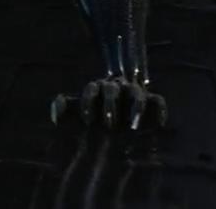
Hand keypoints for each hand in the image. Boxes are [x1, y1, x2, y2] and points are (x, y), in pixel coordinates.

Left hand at [51, 76, 166, 130]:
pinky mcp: (150, 97)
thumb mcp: (77, 105)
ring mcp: (134, 91)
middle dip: (110, 107)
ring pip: (137, 96)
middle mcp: (115, 87)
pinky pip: (158, 101)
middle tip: (108, 125)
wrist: (119, 89)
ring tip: (133, 127)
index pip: (90, 90)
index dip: (87, 103)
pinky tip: (160, 125)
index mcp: (97, 88)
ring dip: (136, 110)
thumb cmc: (94, 105)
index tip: (86, 120)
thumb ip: (63, 107)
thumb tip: (54, 117)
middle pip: (112, 92)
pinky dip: (160, 111)